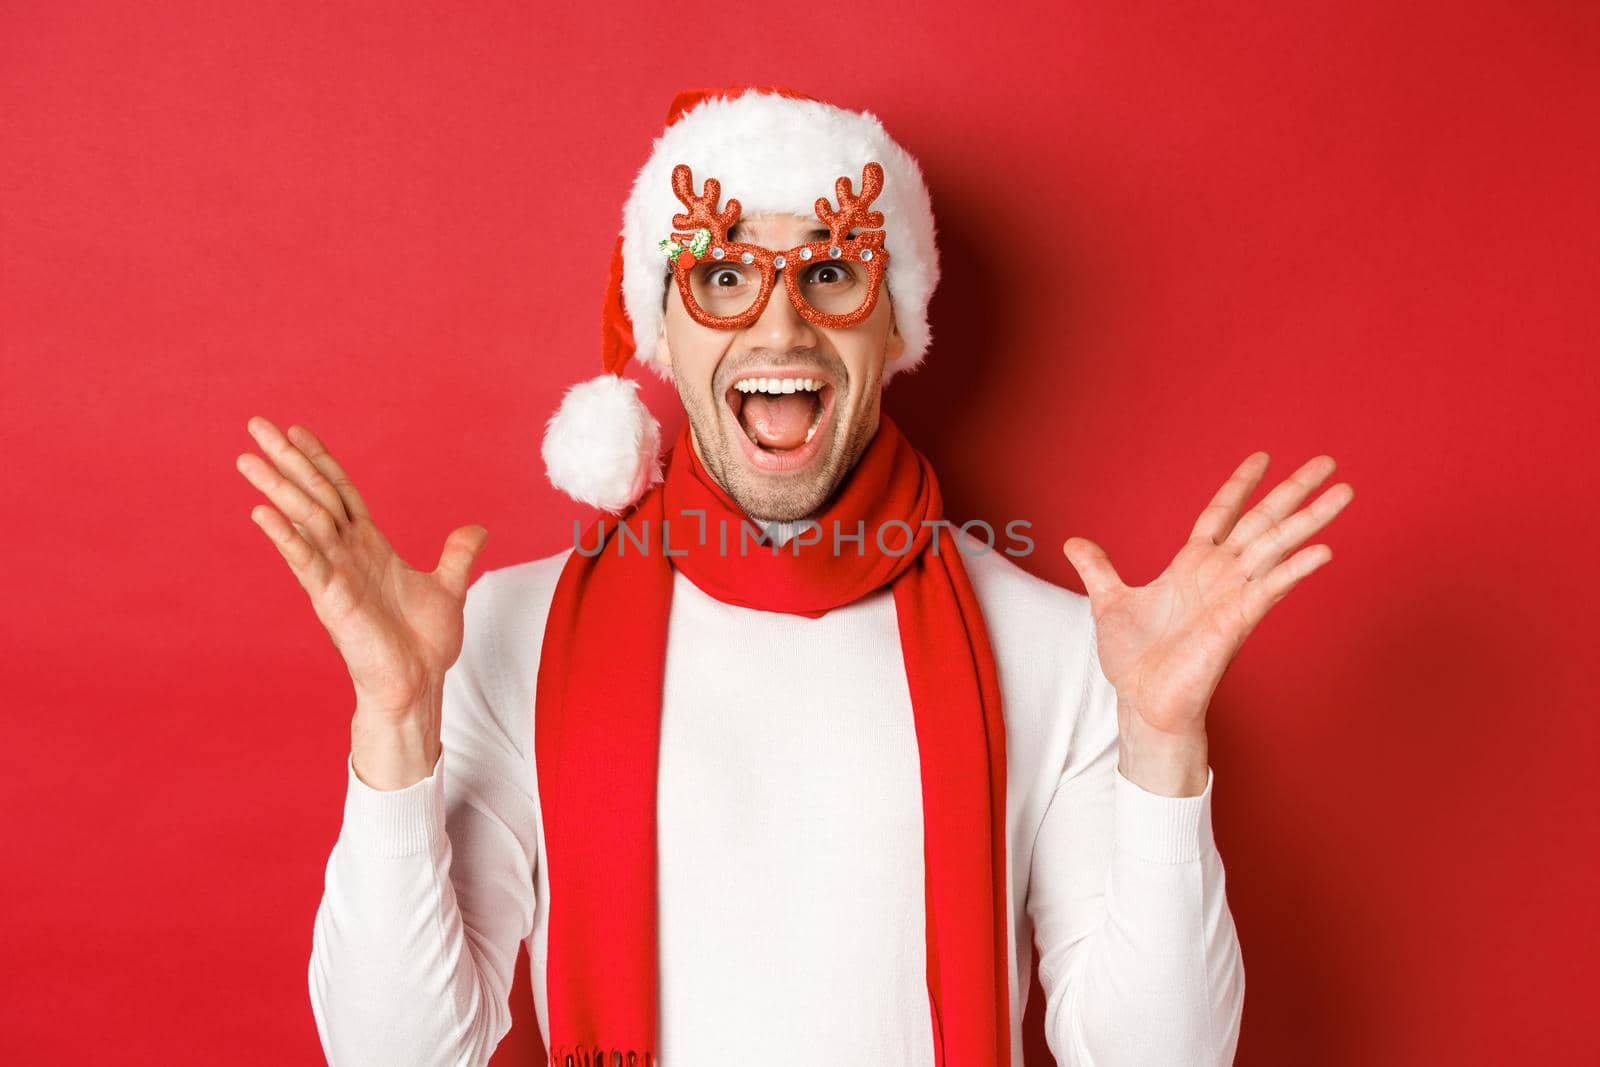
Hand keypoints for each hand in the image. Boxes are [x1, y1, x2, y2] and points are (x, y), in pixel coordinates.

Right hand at [235, 416, 488, 720]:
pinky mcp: (331, 599)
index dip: (322, 460)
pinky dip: (287, 537)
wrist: (418, 684)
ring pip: (305, 520)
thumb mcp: (449, 587)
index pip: (341, 491)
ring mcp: (336, 574)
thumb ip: (458, 555)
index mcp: (370, 546)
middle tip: (257, 425)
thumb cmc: (424, 642)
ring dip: (277, 488)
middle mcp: (347, 554)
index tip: (298, 430)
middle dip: (288, 461)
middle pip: (315, 495)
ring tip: (248, 459)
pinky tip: (262, 513)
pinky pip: (306, 562)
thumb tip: (476, 530)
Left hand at [1063, 452, 1353, 794]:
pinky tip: (1323, 551)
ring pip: (1276, 547)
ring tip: (1344, 492)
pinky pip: (1270, 589)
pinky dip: (1295, 569)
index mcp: (1191, 565)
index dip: (1240, 485)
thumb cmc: (1134, 660)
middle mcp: (1219, 575)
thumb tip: (1072, 543)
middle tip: (1328, 462)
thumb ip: (1097, 569)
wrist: (1142, 703)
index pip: (1221, 514)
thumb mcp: (1108, 602)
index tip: (1262, 457)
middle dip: (1294, 492)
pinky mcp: (1237, 622)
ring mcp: (1232, 596)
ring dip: (1309, 520)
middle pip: (1262, 522)